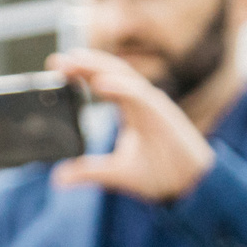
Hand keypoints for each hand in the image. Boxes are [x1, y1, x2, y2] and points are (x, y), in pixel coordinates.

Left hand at [47, 49, 213, 203]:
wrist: (190, 185)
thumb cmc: (160, 173)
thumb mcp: (116, 173)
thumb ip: (88, 171)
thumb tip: (58, 177)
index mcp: (131, 109)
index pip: (103, 82)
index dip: (82, 72)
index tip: (57, 67)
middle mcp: (141, 101)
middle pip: (110, 73)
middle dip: (84, 64)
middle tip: (56, 60)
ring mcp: (152, 105)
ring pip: (123, 77)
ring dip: (98, 67)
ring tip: (75, 61)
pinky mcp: (162, 115)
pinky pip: (139, 96)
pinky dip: (119, 88)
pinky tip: (100, 84)